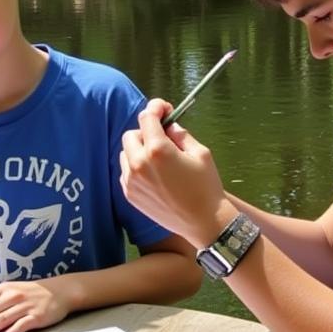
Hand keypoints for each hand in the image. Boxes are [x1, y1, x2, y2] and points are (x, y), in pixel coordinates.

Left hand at [119, 99, 230, 246]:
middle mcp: (139, 164)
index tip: (163, 109)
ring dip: (139, 150)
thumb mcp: (201, 153)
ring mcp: (131, 181)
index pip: (146, 117)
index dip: (156, 108)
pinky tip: (155, 176)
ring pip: (125, 153)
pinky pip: (126, 172)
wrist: (203, 223)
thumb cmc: (207, 187)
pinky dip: (136, 168)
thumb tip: (169, 125)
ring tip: (159, 160)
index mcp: (158, 150)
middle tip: (163, 138)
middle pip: (131, 134)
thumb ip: (181, 135)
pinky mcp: (129, 195)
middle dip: (146, 132)